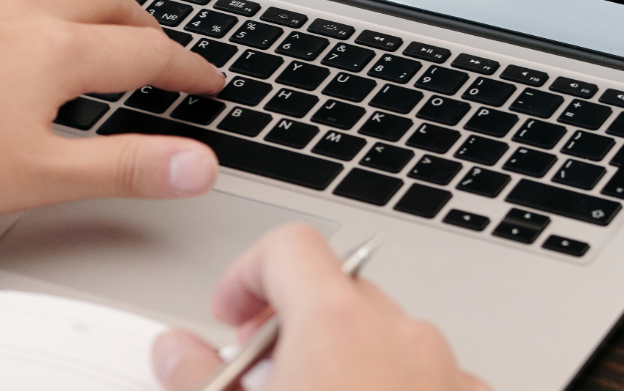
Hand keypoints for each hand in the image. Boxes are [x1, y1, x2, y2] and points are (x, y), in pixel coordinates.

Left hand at [0, 0, 225, 214]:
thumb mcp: (35, 175)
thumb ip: (123, 166)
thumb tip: (196, 164)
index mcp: (55, 51)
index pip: (147, 52)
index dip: (187, 67)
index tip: (207, 78)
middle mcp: (17, 3)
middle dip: (137, 18)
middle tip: (147, 40)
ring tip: (63, 5)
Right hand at [151, 224, 489, 390]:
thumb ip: (196, 374)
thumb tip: (175, 350)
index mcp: (339, 324)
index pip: (289, 246)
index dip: (249, 274)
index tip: (230, 315)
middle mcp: (403, 336)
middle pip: (339, 292)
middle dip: (296, 324)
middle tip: (263, 375)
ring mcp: (448, 373)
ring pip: (385, 338)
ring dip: (346, 361)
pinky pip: (426, 377)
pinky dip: (393, 388)